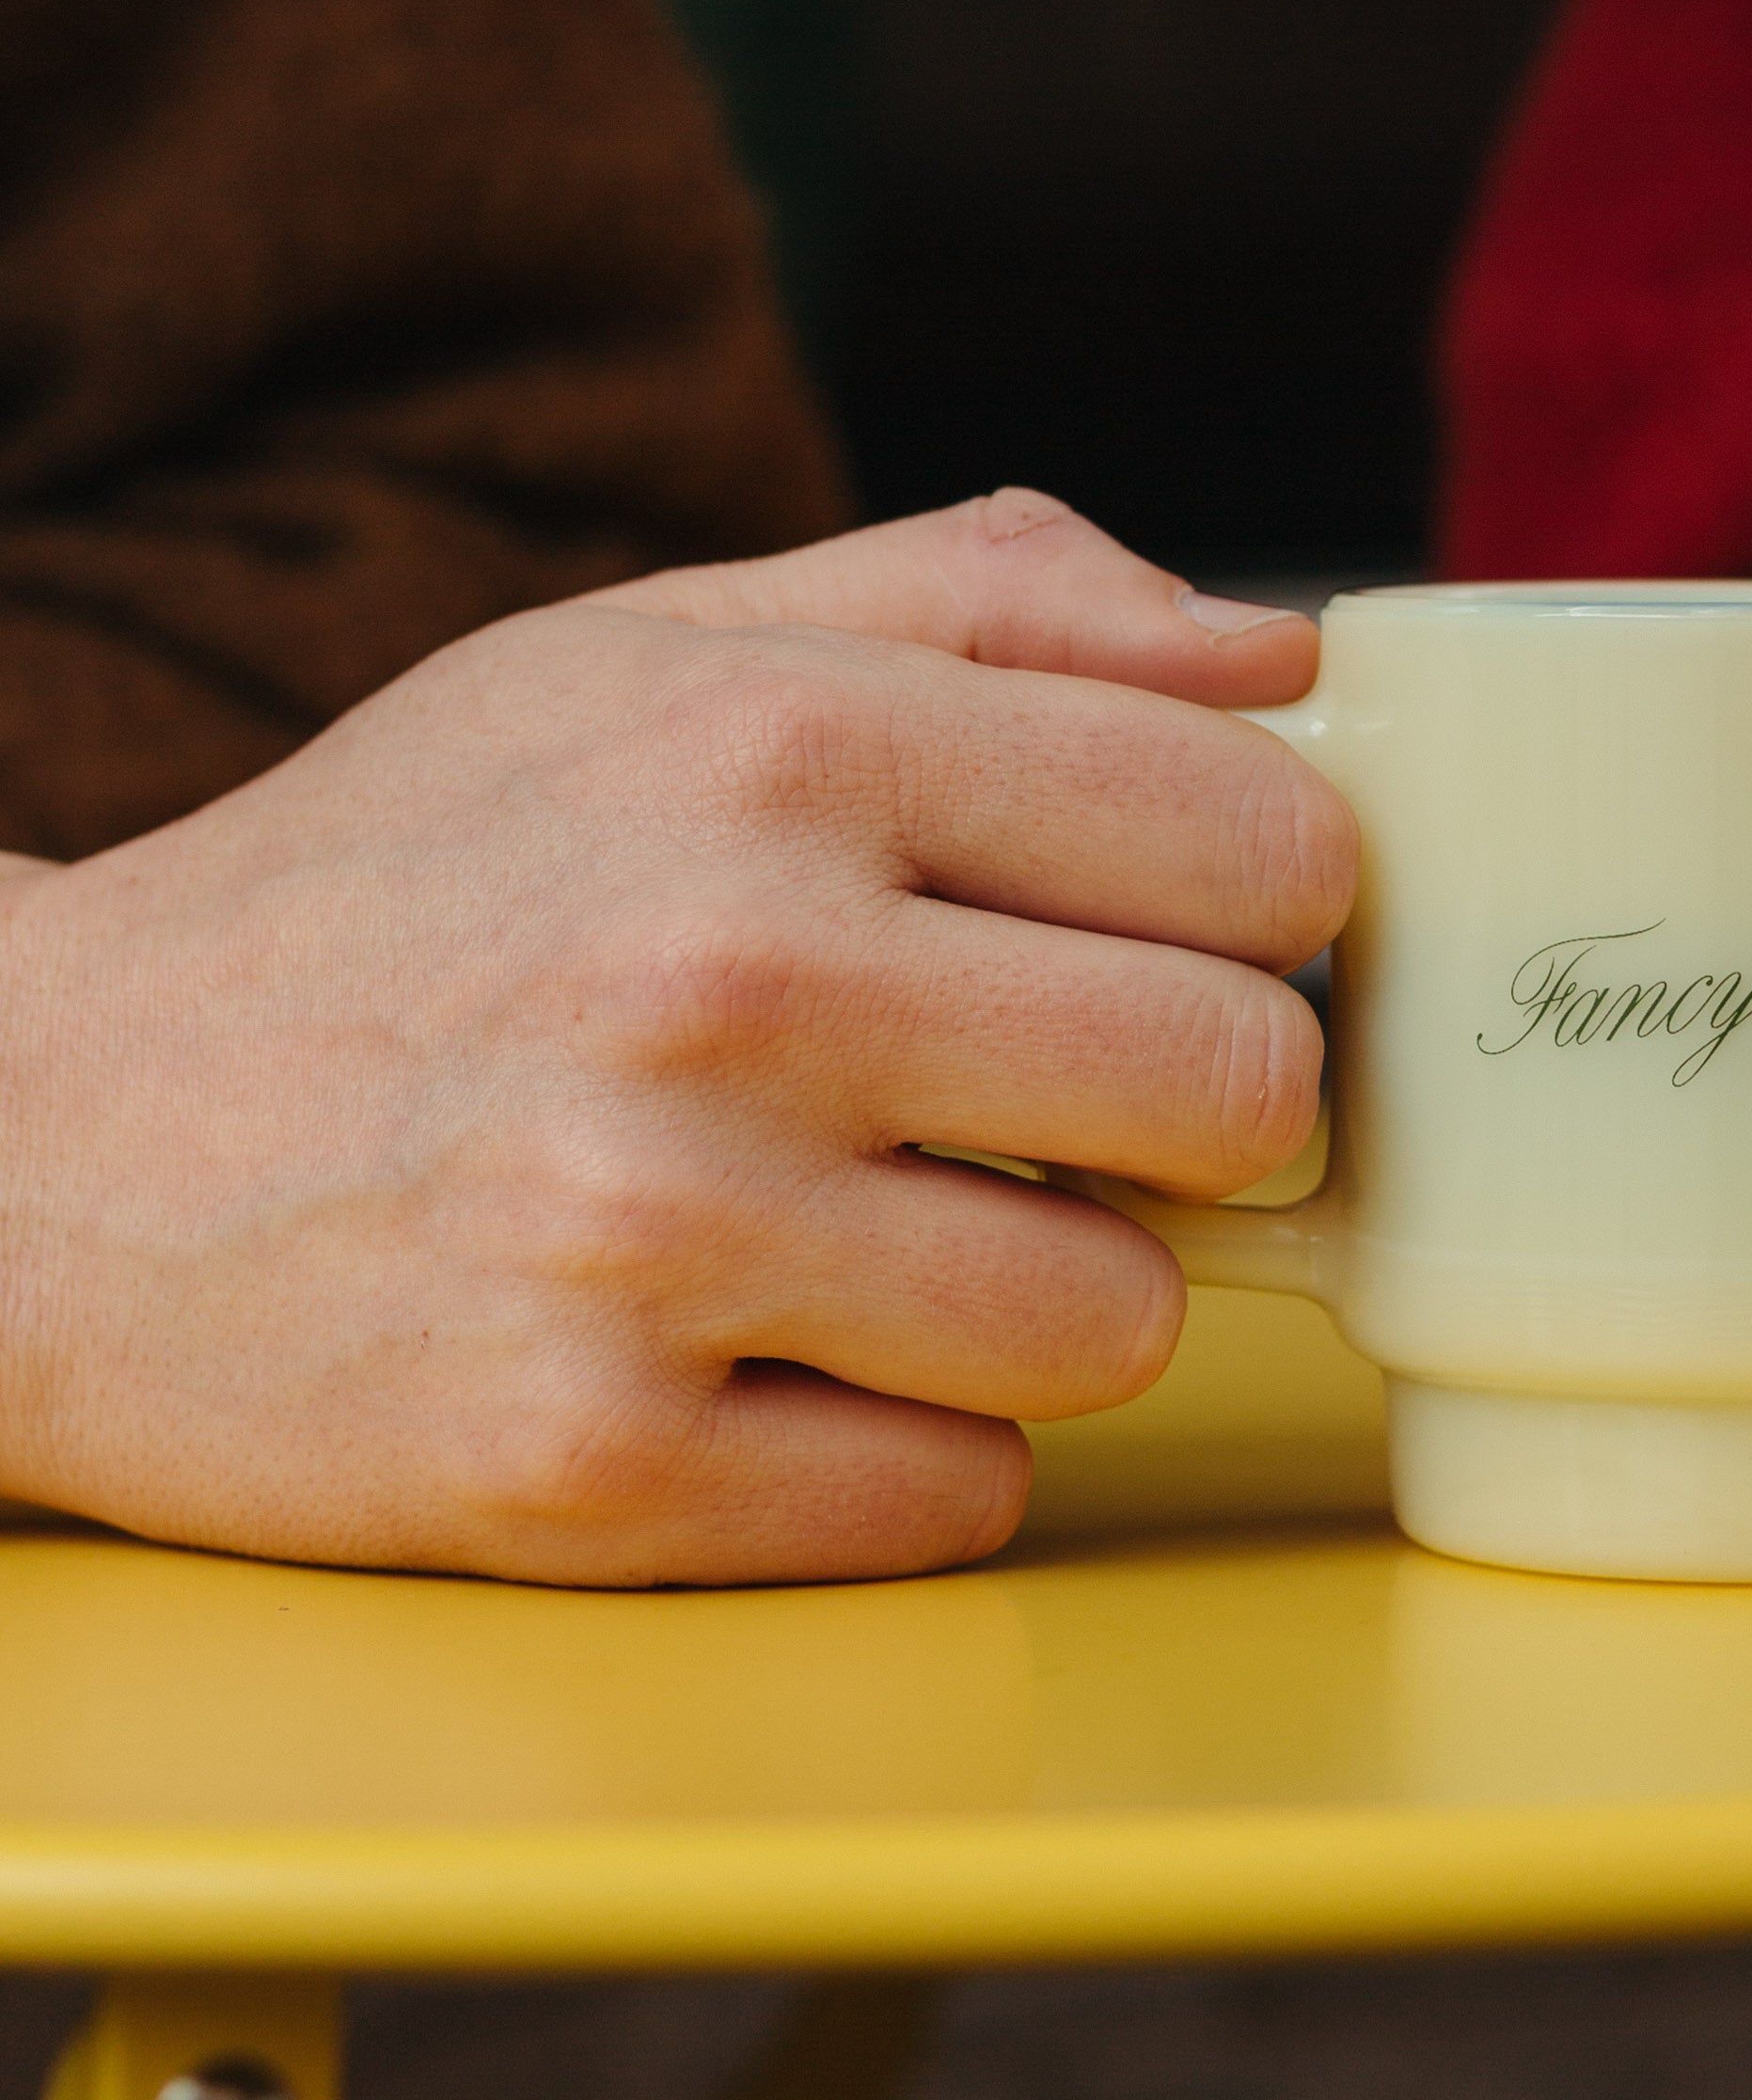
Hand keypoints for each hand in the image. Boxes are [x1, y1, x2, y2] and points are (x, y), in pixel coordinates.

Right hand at [0, 492, 1353, 1580]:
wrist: (42, 1137)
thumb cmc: (402, 881)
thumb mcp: (654, 653)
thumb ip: (988, 603)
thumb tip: (1279, 657)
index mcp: (779, 740)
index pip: (1270, 845)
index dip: (1257, 908)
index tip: (1165, 937)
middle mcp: (727, 976)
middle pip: (1245, 1093)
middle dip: (1188, 1115)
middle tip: (1055, 1104)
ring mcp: (656, 1235)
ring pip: (1125, 1325)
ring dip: (1045, 1296)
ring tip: (883, 1228)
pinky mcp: (590, 1462)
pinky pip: (957, 1495)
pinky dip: (898, 1447)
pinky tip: (768, 1355)